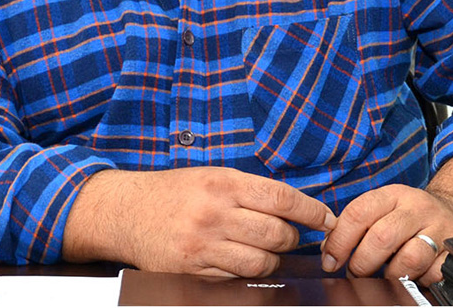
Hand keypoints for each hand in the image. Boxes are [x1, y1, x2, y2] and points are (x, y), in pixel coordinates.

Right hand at [63, 166, 336, 276]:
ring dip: (272, 258)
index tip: (326, 218)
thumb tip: (294, 207)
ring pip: (261, 261)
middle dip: (292, 237)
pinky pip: (236, 277)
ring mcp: (203, 244)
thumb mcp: (210, 176)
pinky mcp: (193, 270)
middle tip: (288, 235)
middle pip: (277, 233)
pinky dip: (246, 271)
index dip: (311, 210)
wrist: (126, 211)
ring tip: (264, 249)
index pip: (281, 198)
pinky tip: (240, 259)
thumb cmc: (173, 191)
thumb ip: (248, 190)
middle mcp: (214, 212)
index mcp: (222, 182)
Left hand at [320, 184, 452, 284]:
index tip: (330, 260)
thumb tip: (328, 249)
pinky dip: (420, 280)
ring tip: (385, 278)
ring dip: (391, 275)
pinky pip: (434, 273)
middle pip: (381, 237)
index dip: (339, 240)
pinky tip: (414, 277)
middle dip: (362, 262)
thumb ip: (358, 225)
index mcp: (394, 195)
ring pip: (409, 259)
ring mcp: (440, 229)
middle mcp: (417, 208)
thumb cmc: (412, 216)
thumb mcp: (386, 208)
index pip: (358, 213)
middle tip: (356, 273)